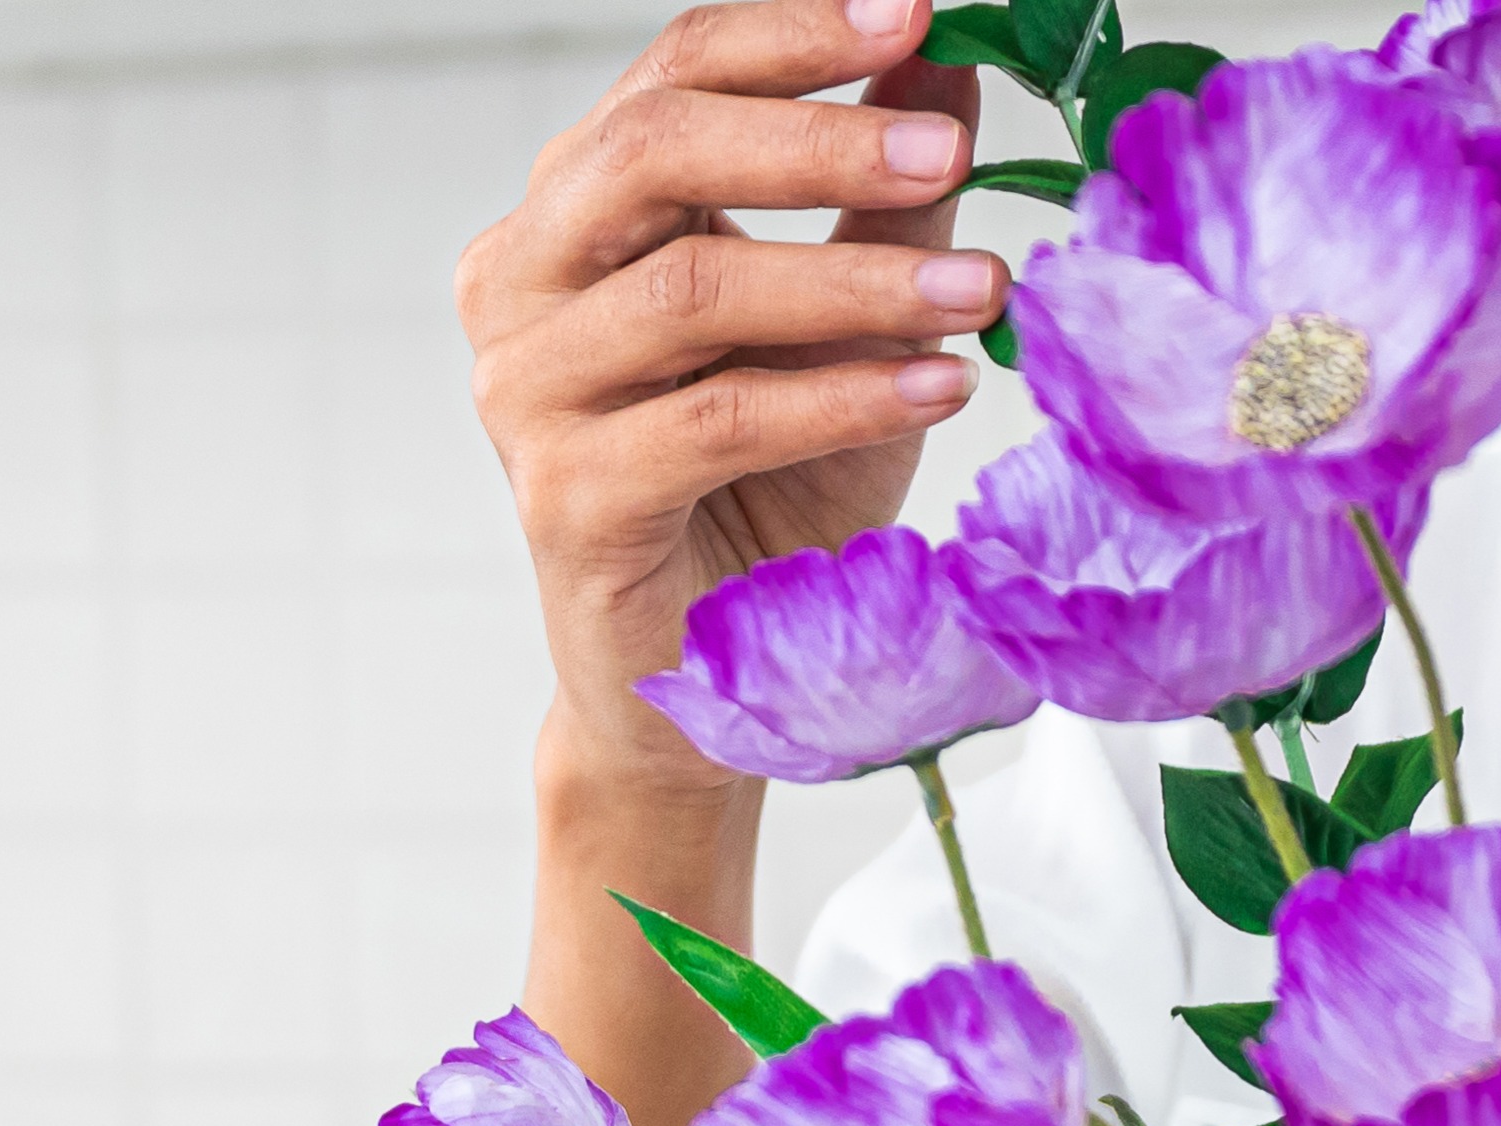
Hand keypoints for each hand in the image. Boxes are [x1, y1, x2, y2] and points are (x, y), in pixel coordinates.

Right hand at [461, 0, 1008, 798]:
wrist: (702, 685)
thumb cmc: (768, 503)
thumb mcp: (845, 331)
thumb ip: (873, 199)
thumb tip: (943, 61)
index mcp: (573, 214)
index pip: (668, 76)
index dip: (789, 33)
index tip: (914, 9)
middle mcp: (524, 280)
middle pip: (657, 150)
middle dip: (814, 135)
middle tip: (946, 147)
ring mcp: (529, 390)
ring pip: (696, 289)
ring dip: (855, 281)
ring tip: (976, 289)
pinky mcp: (568, 498)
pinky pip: (718, 420)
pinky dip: (840, 395)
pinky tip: (936, 385)